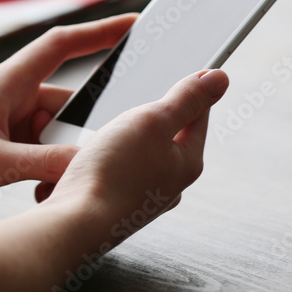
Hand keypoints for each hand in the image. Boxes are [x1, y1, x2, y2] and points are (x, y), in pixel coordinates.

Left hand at [0, 14, 139, 225]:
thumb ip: (46, 164)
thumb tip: (92, 164)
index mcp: (4, 86)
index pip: (60, 46)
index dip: (99, 31)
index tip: (133, 24)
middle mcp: (8, 100)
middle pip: (66, 104)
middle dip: (85, 130)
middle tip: (104, 152)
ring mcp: (4, 125)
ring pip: (56, 134)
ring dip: (63, 159)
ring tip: (61, 183)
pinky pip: (40, 153)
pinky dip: (49, 172)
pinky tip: (46, 194)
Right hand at [38, 69, 228, 241]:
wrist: (72, 225)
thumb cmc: (111, 174)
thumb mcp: (153, 121)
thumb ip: (186, 98)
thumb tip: (220, 78)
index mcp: (186, 163)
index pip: (198, 115)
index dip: (191, 87)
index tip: (186, 67)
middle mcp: (169, 184)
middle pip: (167, 135)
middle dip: (149, 114)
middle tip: (133, 96)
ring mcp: (141, 198)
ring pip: (137, 154)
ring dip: (122, 137)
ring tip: (103, 130)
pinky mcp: (114, 205)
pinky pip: (115, 171)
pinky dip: (104, 158)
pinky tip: (88, 157)